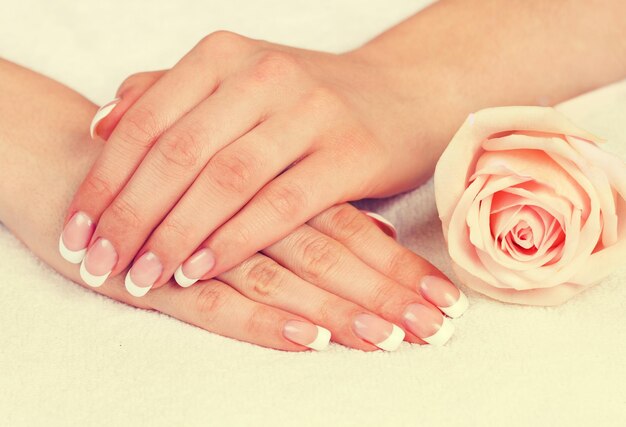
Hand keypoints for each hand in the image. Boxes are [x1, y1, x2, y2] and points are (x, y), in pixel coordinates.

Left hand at [62, 31, 440, 289]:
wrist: (402, 95)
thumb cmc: (308, 99)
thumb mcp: (237, 83)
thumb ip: (170, 95)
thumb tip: (103, 122)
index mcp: (226, 56)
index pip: (145, 121)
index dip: (105, 181)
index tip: (78, 230)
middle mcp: (264, 75)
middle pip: (178, 153)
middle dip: (131, 216)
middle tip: (100, 263)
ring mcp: (311, 112)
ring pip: (224, 180)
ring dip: (175, 235)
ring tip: (143, 276)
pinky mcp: (349, 153)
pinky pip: (279, 204)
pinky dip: (234, 239)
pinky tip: (201, 268)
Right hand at [66, 205, 467, 350]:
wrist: (77, 165)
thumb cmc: (172, 175)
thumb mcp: (246, 182)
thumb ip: (310, 208)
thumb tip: (379, 235)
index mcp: (275, 187)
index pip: (351, 231)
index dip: (397, 268)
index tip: (443, 299)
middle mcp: (250, 213)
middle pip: (331, 258)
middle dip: (386, 296)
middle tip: (435, 328)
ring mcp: (206, 246)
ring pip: (286, 280)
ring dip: (341, 313)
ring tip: (390, 339)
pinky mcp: (163, 277)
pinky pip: (220, 302)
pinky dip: (265, 322)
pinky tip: (308, 342)